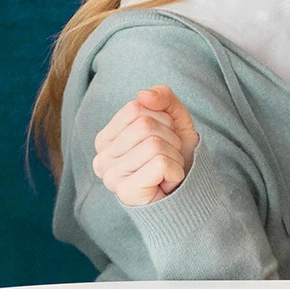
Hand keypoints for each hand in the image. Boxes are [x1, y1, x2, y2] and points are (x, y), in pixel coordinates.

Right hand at [91, 86, 198, 207]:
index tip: (164, 137)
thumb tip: (143, 95)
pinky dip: (175, 171)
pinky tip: (167, 183)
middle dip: (170, 139)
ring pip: (155, 145)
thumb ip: (162, 97)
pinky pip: (161, 164)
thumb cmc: (175, 155)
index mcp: (106, 138)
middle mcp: (102, 158)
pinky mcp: (126, 192)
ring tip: (166, 171)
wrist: (188, 193)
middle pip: (145, 126)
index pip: (136, 108)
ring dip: (174, 157)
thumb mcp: (174, 119)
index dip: (162, 119)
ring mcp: (111, 177)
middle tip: (167, 157)